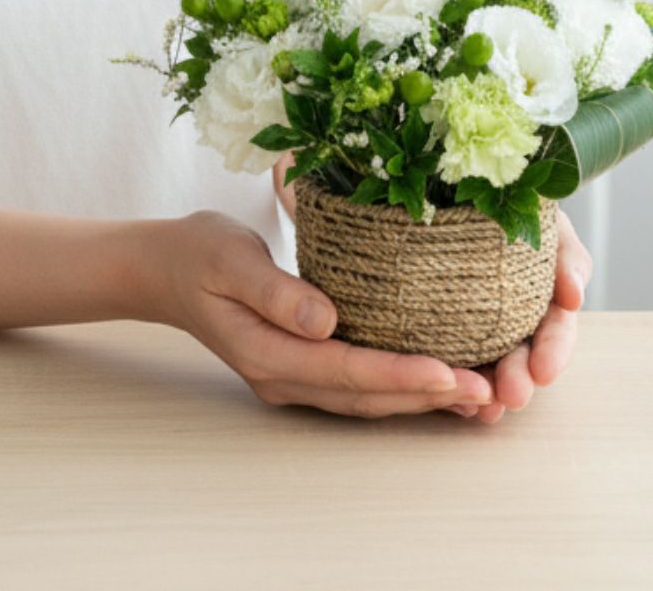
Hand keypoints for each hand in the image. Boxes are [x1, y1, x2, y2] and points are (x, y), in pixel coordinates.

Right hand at [149, 209, 496, 417]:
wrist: (165, 270)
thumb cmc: (198, 254)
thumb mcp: (229, 259)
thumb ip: (276, 291)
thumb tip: (325, 322)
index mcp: (266, 352)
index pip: (345, 370)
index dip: (401, 374)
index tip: (451, 372)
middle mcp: (282, 376)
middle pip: (365, 395)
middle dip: (427, 396)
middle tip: (487, 391)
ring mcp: (290, 376)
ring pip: (365, 398)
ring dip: (420, 399)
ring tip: (477, 395)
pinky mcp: (300, 364)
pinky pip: (358, 384)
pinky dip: (399, 386)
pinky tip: (435, 380)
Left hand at [447, 206, 591, 423]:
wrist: (466, 193)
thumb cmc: (519, 209)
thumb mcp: (552, 228)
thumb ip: (568, 258)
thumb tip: (573, 296)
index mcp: (544, 299)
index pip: (555, 330)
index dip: (553, 351)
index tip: (544, 372)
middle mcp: (514, 320)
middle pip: (520, 356)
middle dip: (518, 378)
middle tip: (512, 395)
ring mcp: (477, 327)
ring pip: (485, 364)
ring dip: (487, 389)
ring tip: (482, 407)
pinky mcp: (440, 327)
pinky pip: (448, 356)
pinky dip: (453, 381)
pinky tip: (451, 397)